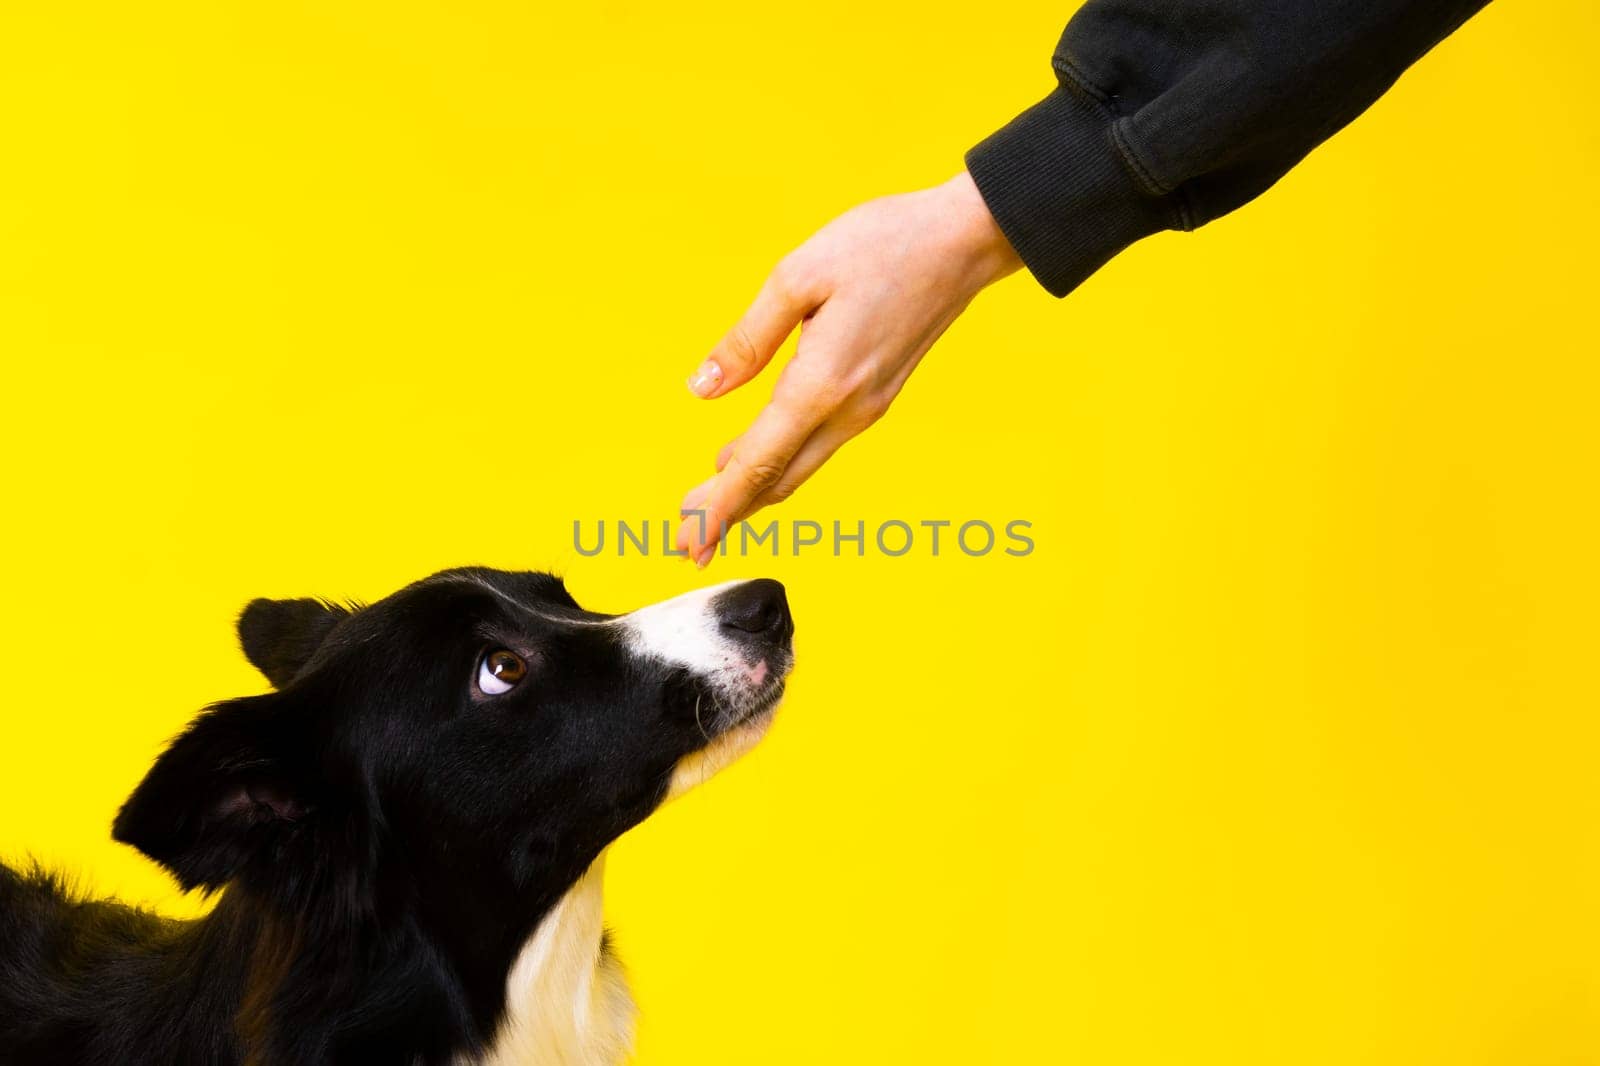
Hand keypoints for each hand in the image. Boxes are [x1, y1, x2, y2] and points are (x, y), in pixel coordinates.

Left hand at [675, 169, 1021, 565]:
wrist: (965, 241)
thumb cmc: (885, 244)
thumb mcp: (798, 276)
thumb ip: (748, 340)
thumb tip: (703, 388)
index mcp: (822, 384)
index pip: (758, 462)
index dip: (719, 507)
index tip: (687, 541)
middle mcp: (848, 410)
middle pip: (777, 480)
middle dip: (728, 513)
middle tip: (683, 539)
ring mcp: (867, 407)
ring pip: (799, 467)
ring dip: (752, 490)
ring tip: (709, 507)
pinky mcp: (876, 395)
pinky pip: (818, 444)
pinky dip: (779, 461)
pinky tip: (750, 456)